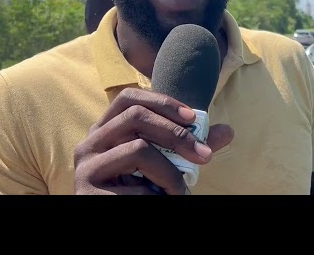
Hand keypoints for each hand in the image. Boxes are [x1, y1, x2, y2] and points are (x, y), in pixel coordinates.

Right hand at [74, 87, 233, 194]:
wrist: (117, 215)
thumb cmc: (143, 188)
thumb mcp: (166, 162)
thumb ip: (190, 146)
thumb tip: (228, 131)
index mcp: (105, 129)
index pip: (129, 98)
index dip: (163, 101)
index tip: (193, 118)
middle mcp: (89, 143)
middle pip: (136, 117)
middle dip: (177, 134)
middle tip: (205, 156)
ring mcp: (85, 167)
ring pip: (138, 150)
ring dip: (170, 173)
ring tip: (180, 191)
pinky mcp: (86, 193)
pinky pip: (134, 188)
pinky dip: (155, 196)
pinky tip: (160, 201)